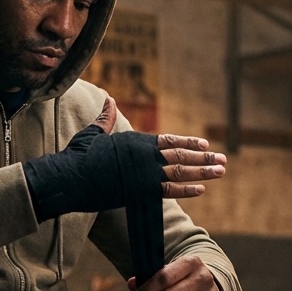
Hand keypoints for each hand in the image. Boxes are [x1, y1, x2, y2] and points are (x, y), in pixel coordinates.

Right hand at [88, 97, 227, 198]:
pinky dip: (186, 190)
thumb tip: (108, 100)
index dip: (188, 143)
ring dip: (203, 171)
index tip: (204, 144)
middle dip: (204, 158)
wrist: (68, 178)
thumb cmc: (78, 156)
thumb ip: (105, 119)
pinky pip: (169, 190)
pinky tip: (201, 189)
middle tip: (223, 160)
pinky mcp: (140, 191)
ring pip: (181, 171)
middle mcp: (144, 155)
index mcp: (136, 141)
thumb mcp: (93, 134)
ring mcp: (144, 173)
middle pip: (181, 156)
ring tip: (221, 171)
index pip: (169, 141)